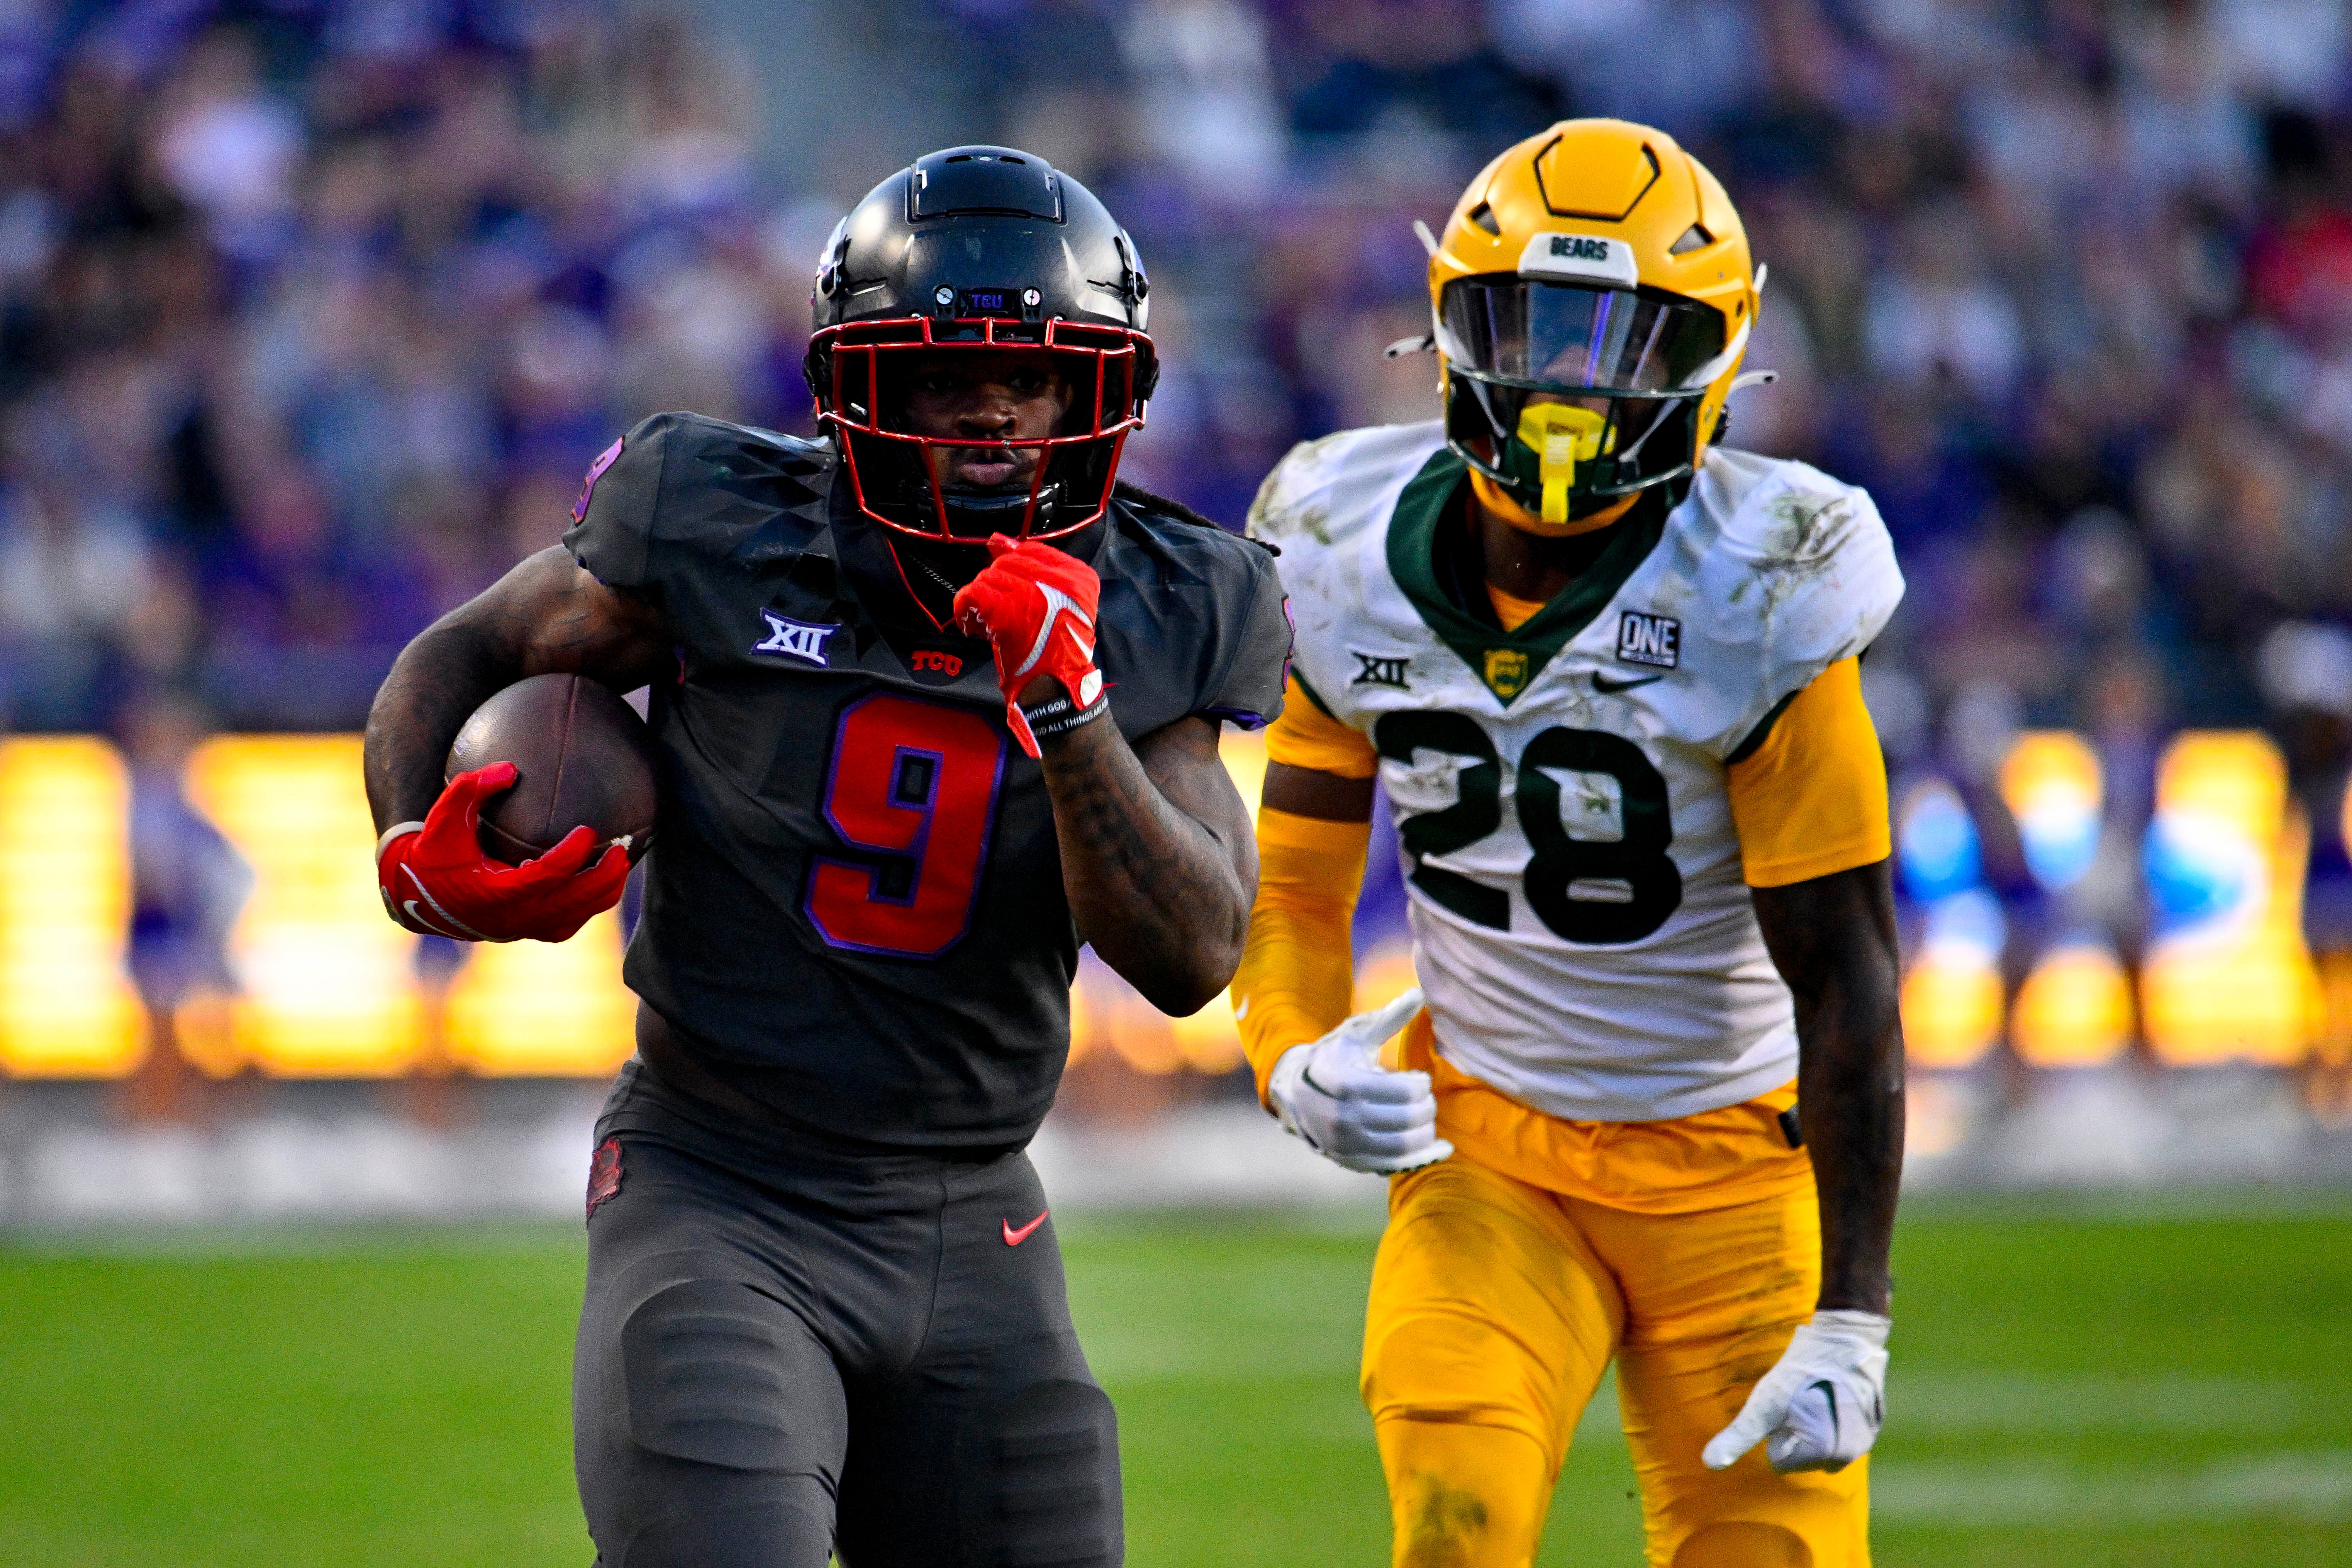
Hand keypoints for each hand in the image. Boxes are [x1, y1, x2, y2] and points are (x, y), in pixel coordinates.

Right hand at [377, 763, 630, 942]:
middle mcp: (512, 917)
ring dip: (603, 893)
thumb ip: (471, 788)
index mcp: (494, 893)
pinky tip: (604, 878)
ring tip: (622, 864)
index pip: (542, 877)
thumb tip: (509, 768)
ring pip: (575, 917)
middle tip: (622, 850)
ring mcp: (522, 928)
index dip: (569, 857)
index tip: (588, 831)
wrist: (417, 895)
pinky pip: (568, 923)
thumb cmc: (433, 851)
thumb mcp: (443, 816)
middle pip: (572, 903)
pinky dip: (589, 904)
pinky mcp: (528, 930)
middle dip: (603, 878)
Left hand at [951, 533, 1104, 757]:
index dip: (1011, 568)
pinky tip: (976, 630)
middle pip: (1006, 564)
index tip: (1006, 590)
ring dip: (981, 605)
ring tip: (991, 628)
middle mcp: (1062, 581)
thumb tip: (996, 539)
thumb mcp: (1055, 607)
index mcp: (1079, 577)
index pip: (1032, 551)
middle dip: (996, 590)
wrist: (1055, 691)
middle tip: (999, 618)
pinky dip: (966, 612)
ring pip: (986, 579)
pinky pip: (972, 594)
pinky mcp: (1009, 611)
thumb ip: (1031, 571)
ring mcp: (1035, 594)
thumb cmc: (1054, 653)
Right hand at [1266, 988, 1451, 1174]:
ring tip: (1426, 1117)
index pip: (1403, 1090)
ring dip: (1426, 1132)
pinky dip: (1421, 1159)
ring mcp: (1344, 1144)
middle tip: (1426, 1098)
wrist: (1294, 1092)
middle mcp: (1341, 1117)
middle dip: (1427, 1107)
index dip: (1421, 1084)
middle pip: (1407, 1118)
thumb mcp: (1356, 1034)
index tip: (1420, 1079)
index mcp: (1343, 1081)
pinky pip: (1393, 1166)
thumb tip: (1419, 992)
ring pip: (1403, 1146)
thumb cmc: (1333, 1058)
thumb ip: (1389, 1018)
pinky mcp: (1350, 1161)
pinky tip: (1442, 1150)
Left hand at [1702, 1310, 1889, 1473]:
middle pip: (1802, 1455)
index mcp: (1824, 1455)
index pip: (1781, 1461)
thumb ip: (1739, 1436)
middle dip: (1795, 1433)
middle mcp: (1849, 1456)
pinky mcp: (1872, 1425)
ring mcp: (1864, 1441)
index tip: (1785, 1408)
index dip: (1776, 1433)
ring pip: (1820, 1445)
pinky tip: (1829, 1394)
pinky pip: (1839, 1432)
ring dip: (1813, 1426)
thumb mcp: (1764, 1404)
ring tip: (1812, 1396)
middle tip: (1798, 1401)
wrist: (1844, 1337)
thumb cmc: (1800, 1371)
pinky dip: (1831, 1419)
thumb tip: (1709, 1463)